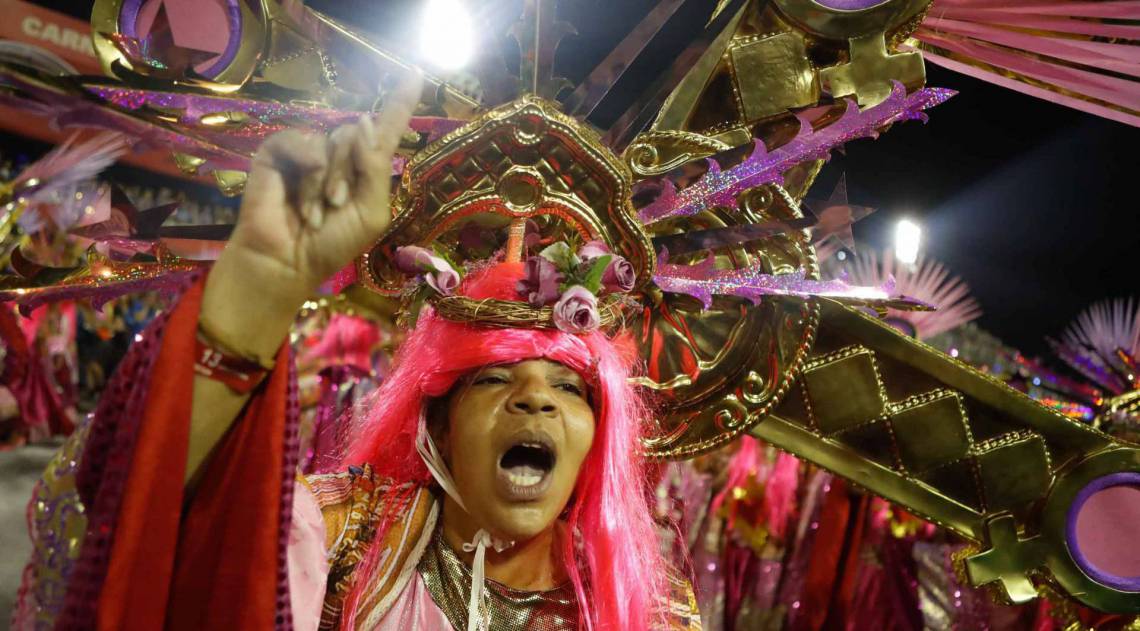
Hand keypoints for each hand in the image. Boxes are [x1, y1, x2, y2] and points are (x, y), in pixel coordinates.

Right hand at [200, 72, 421, 360]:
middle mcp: (339, 155)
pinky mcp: (278, 152)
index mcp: (366, 169)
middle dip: (351, 173)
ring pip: (332, 139)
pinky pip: (301, 139)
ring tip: (314, 211)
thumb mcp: (371, 211)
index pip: (387, 128)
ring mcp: (308, 152)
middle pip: (359, 133)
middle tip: (336, 207)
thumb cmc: (332, 245)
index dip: (401, 101)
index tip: (416, 71)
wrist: (286, 263)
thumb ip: (376, 167)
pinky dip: (306, 165)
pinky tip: (299, 194)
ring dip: (328, 180)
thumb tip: (366, 121)